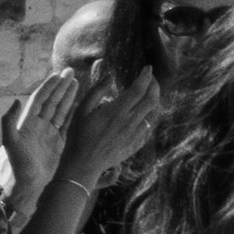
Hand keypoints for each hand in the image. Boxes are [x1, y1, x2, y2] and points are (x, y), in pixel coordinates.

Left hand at [0, 67, 77, 202]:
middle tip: (71, 73)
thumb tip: (16, 100)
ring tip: (76, 83)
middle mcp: (40, 125)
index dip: (49, 87)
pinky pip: (68, 124)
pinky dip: (73, 113)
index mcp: (28, 122)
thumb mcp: (10, 142)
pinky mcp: (60, 143)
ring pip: (61, 110)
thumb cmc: (19, 165)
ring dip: (68, 97)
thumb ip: (9, 121)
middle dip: (61, 87)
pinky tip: (79, 103)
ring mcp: (50, 134)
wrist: (31, 186)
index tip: (58, 75)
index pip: (40, 99)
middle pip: (52, 101)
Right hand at [66, 66, 159, 183]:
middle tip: (151, 79)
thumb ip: (97, 90)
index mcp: (117, 111)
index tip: (147, 68)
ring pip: (153, 114)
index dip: (146, 76)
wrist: (83, 165)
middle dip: (154, 86)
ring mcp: (134, 135)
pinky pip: (148, 128)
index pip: (139, 89)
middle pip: (152, 100)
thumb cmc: (78, 135)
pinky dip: (150, 117)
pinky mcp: (135, 145)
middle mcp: (130, 122)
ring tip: (149, 93)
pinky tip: (144, 114)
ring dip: (154, 101)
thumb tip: (109, 74)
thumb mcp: (82, 109)